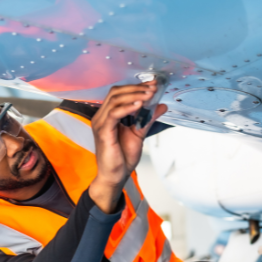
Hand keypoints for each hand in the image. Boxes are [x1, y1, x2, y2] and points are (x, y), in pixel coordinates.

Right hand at [88, 82, 166, 212]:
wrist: (115, 176)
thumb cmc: (122, 158)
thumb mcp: (139, 133)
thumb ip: (148, 118)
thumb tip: (161, 106)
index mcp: (108, 115)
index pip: (120, 93)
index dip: (136, 87)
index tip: (152, 84)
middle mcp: (101, 117)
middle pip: (116, 92)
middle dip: (136, 88)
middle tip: (152, 88)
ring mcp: (100, 123)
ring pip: (115, 100)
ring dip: (134, 95)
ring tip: (149, 95)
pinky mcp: (102, 132)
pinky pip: (113, 114)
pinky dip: (127, 107)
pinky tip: (139, 105)